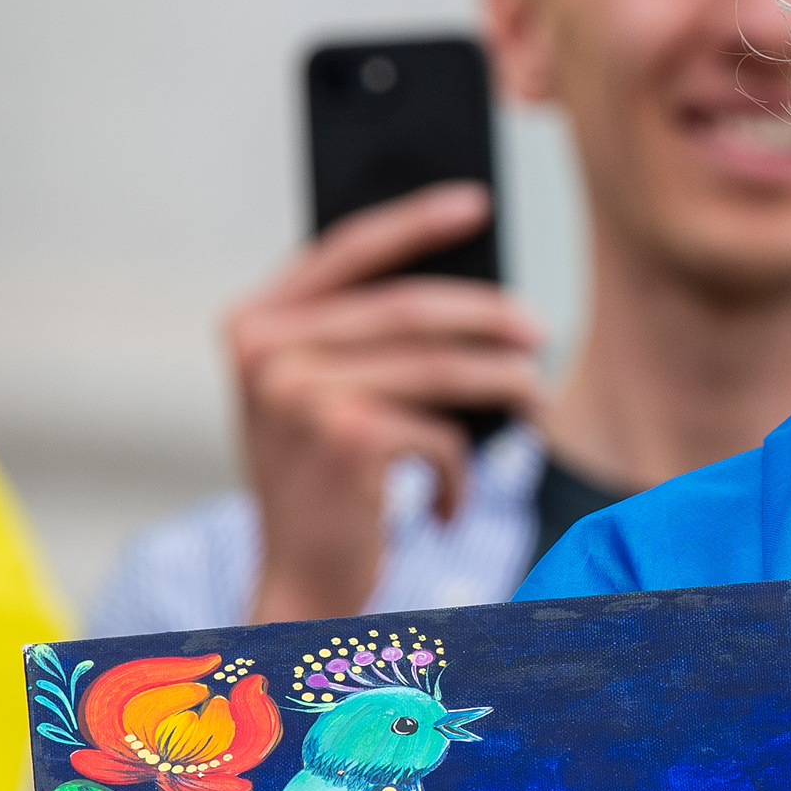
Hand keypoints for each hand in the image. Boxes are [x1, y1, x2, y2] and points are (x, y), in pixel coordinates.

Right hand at [225, 183, 545, 621]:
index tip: (476, 203)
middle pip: (409, 308)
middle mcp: (265, 351)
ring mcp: (300, 392)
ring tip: (535, 403)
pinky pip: (439, 432)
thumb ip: (365, 338)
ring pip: (439, 369)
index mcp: (252, 324)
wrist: (297, 586)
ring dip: (503, 388)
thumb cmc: (324, 486)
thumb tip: (475, 293)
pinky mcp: (346, 436)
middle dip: (488, 318)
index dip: (415, 222)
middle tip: (539, 333)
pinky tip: (452, 502)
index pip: (346, 249)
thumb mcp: (324, 397)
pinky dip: (460, 470)